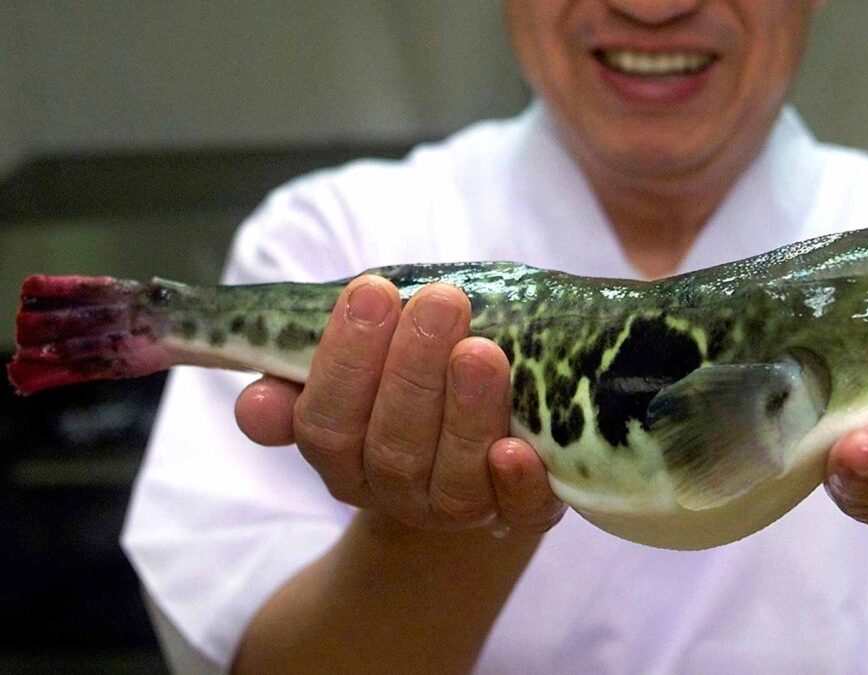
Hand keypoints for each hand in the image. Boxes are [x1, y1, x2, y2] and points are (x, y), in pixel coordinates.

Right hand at [234, 275, 563, 534]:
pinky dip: (518, 482)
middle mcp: (396, 491)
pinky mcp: (522, 514)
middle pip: (392, 447)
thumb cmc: (414, 380)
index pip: (327, 423)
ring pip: (453, 476)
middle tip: (441, 302)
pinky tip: (517, 448)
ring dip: (467, 413)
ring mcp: (459, 509)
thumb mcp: (358, 368)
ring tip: (482, 352)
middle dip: (414, 371)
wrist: (487, 444)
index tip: (373, 291)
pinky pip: (519, 511)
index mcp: (344, 455)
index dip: (345, 361)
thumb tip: (255, 404)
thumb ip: (302, 373)